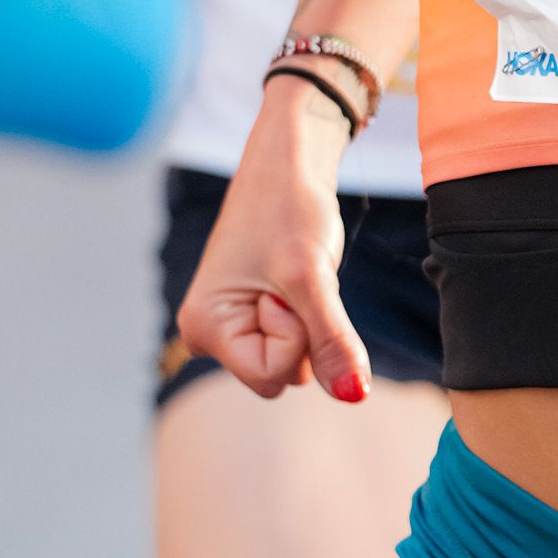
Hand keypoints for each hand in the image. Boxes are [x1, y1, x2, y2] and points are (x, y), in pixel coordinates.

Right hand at [175, 76, 374, 403]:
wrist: (287, 162)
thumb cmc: (288, 207)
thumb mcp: (312, 277)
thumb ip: (331, 340)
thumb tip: (352, 395)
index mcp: (204, 327)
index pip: (271, 377)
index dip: (295, 337)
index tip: (285, 286)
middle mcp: (208, 334)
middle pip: (283, 375)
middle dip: (304, 331)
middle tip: (291, 276)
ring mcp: (231, 325)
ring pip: (295, 361)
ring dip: (310, 321)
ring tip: (293, 274)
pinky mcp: (253, 316)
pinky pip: (296, 339)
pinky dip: (309, 313)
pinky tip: (294, 279)